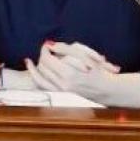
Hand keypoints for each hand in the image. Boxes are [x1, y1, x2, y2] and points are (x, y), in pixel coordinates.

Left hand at [23, 40, 139, 106]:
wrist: (109, 90)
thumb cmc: (99, 71)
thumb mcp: (84, 56)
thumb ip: (65, 49)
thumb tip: (50, 44)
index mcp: (70, 74)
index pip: (48, 59)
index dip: (45, 50)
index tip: (47, 45)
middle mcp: (64, 85)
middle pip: (43, 67)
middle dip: (43, 57)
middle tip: (45, 51)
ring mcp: (63, 92)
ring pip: (42, 77)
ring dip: (37, 67)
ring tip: (31, 62)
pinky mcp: (63, 95)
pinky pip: (44, 87)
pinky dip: (36, 78)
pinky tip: (31, 69)